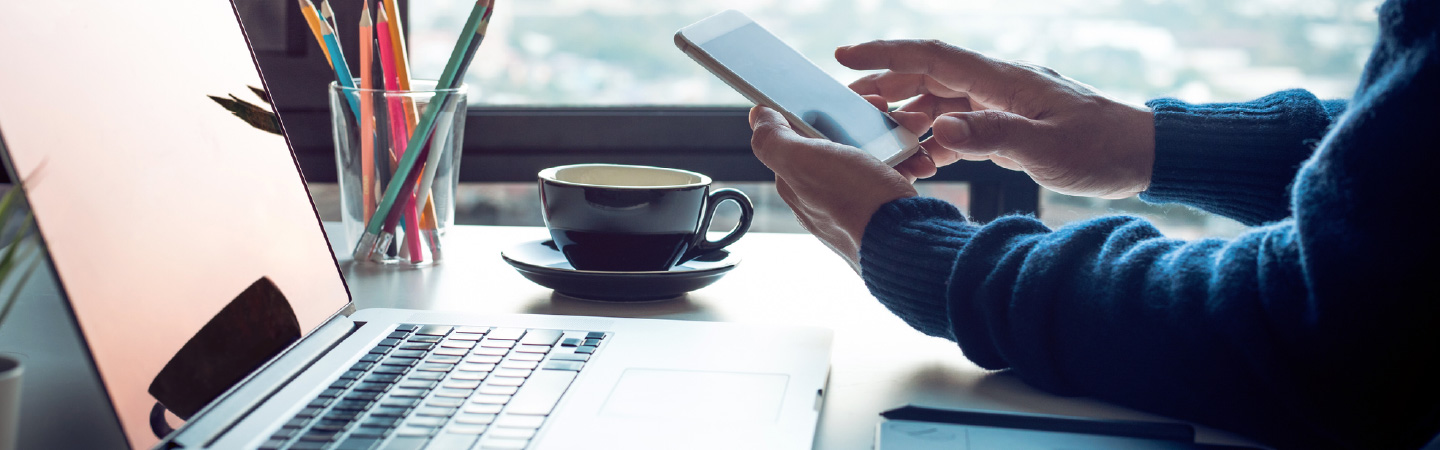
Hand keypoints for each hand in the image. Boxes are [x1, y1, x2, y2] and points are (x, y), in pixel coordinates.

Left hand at [748, 105, 922, 270]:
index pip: (801, 133)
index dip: (823, 109)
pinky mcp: (881, 209)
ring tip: (913, 132)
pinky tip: (920, 162)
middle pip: (839, 140)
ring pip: (872, 154)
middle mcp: (821, 193)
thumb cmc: (855, 202)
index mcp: (796, 180)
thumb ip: (773, 139)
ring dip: (894, 138)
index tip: (849, 98)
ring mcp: (853, 202)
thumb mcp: (804, 161)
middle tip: (889, 113)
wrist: (906, 243)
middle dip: (867, 122)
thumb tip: (758, 117)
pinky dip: (909, 163)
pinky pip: (894, 176)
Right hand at [839, 40, 1155, 198]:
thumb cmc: (1103, 149)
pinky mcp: (1013, 127)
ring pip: (942, 102)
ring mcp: (1005, 105)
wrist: (1147, 155)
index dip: (884, 55)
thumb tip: (937, 128)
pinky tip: (921, 159)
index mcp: (1002, 80)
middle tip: (846, 106)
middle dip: (884, 88)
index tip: (844, 56)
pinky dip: (937, 139)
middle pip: (928, 77)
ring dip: (907, 116)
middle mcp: (998, 86)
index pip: (931, 57)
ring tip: (876, 136)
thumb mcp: (1046, 148)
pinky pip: (962, 126)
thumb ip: (990, 137)